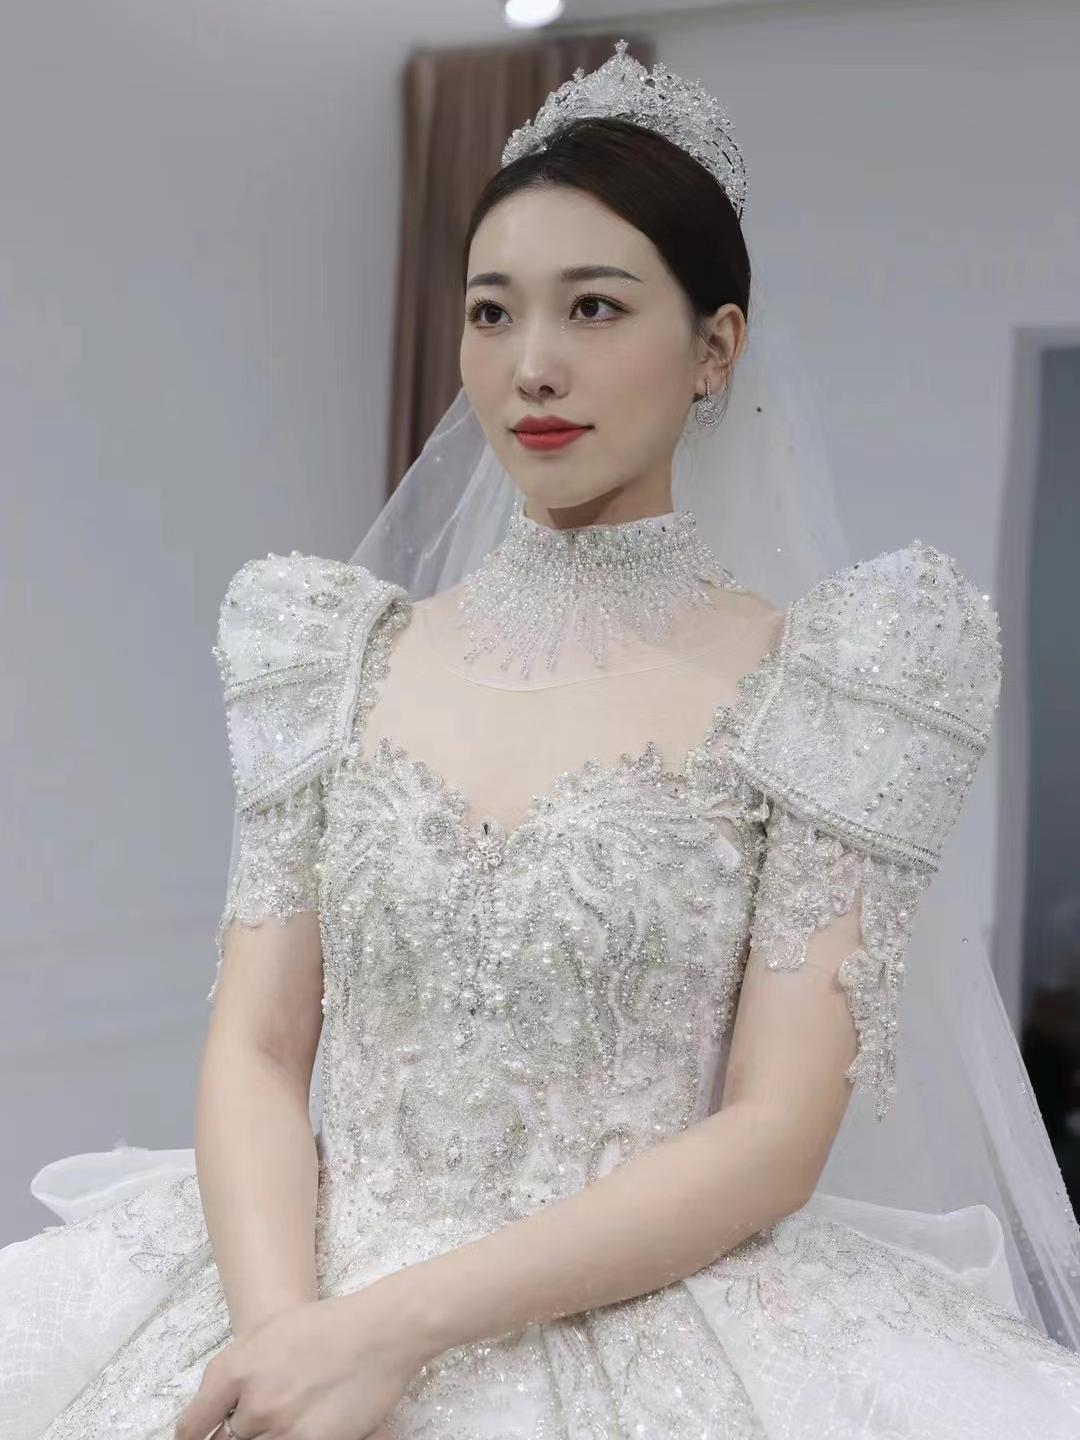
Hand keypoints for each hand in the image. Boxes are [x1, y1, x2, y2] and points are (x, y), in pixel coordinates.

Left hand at [174, 1281, 429, 1439]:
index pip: (192, 1426)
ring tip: (291, 1414)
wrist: (378, 1332)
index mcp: (233, 1369)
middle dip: (241, 1432)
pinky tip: (306, 1425)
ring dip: (269, 1434)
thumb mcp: (269, 1333)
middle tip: (261, 1417)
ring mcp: (278, 1427)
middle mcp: (250, 1402)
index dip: (193, 1438)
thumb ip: (238, 1371)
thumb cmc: (327, 1326)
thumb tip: (221, 1406)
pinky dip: (291, 1437)